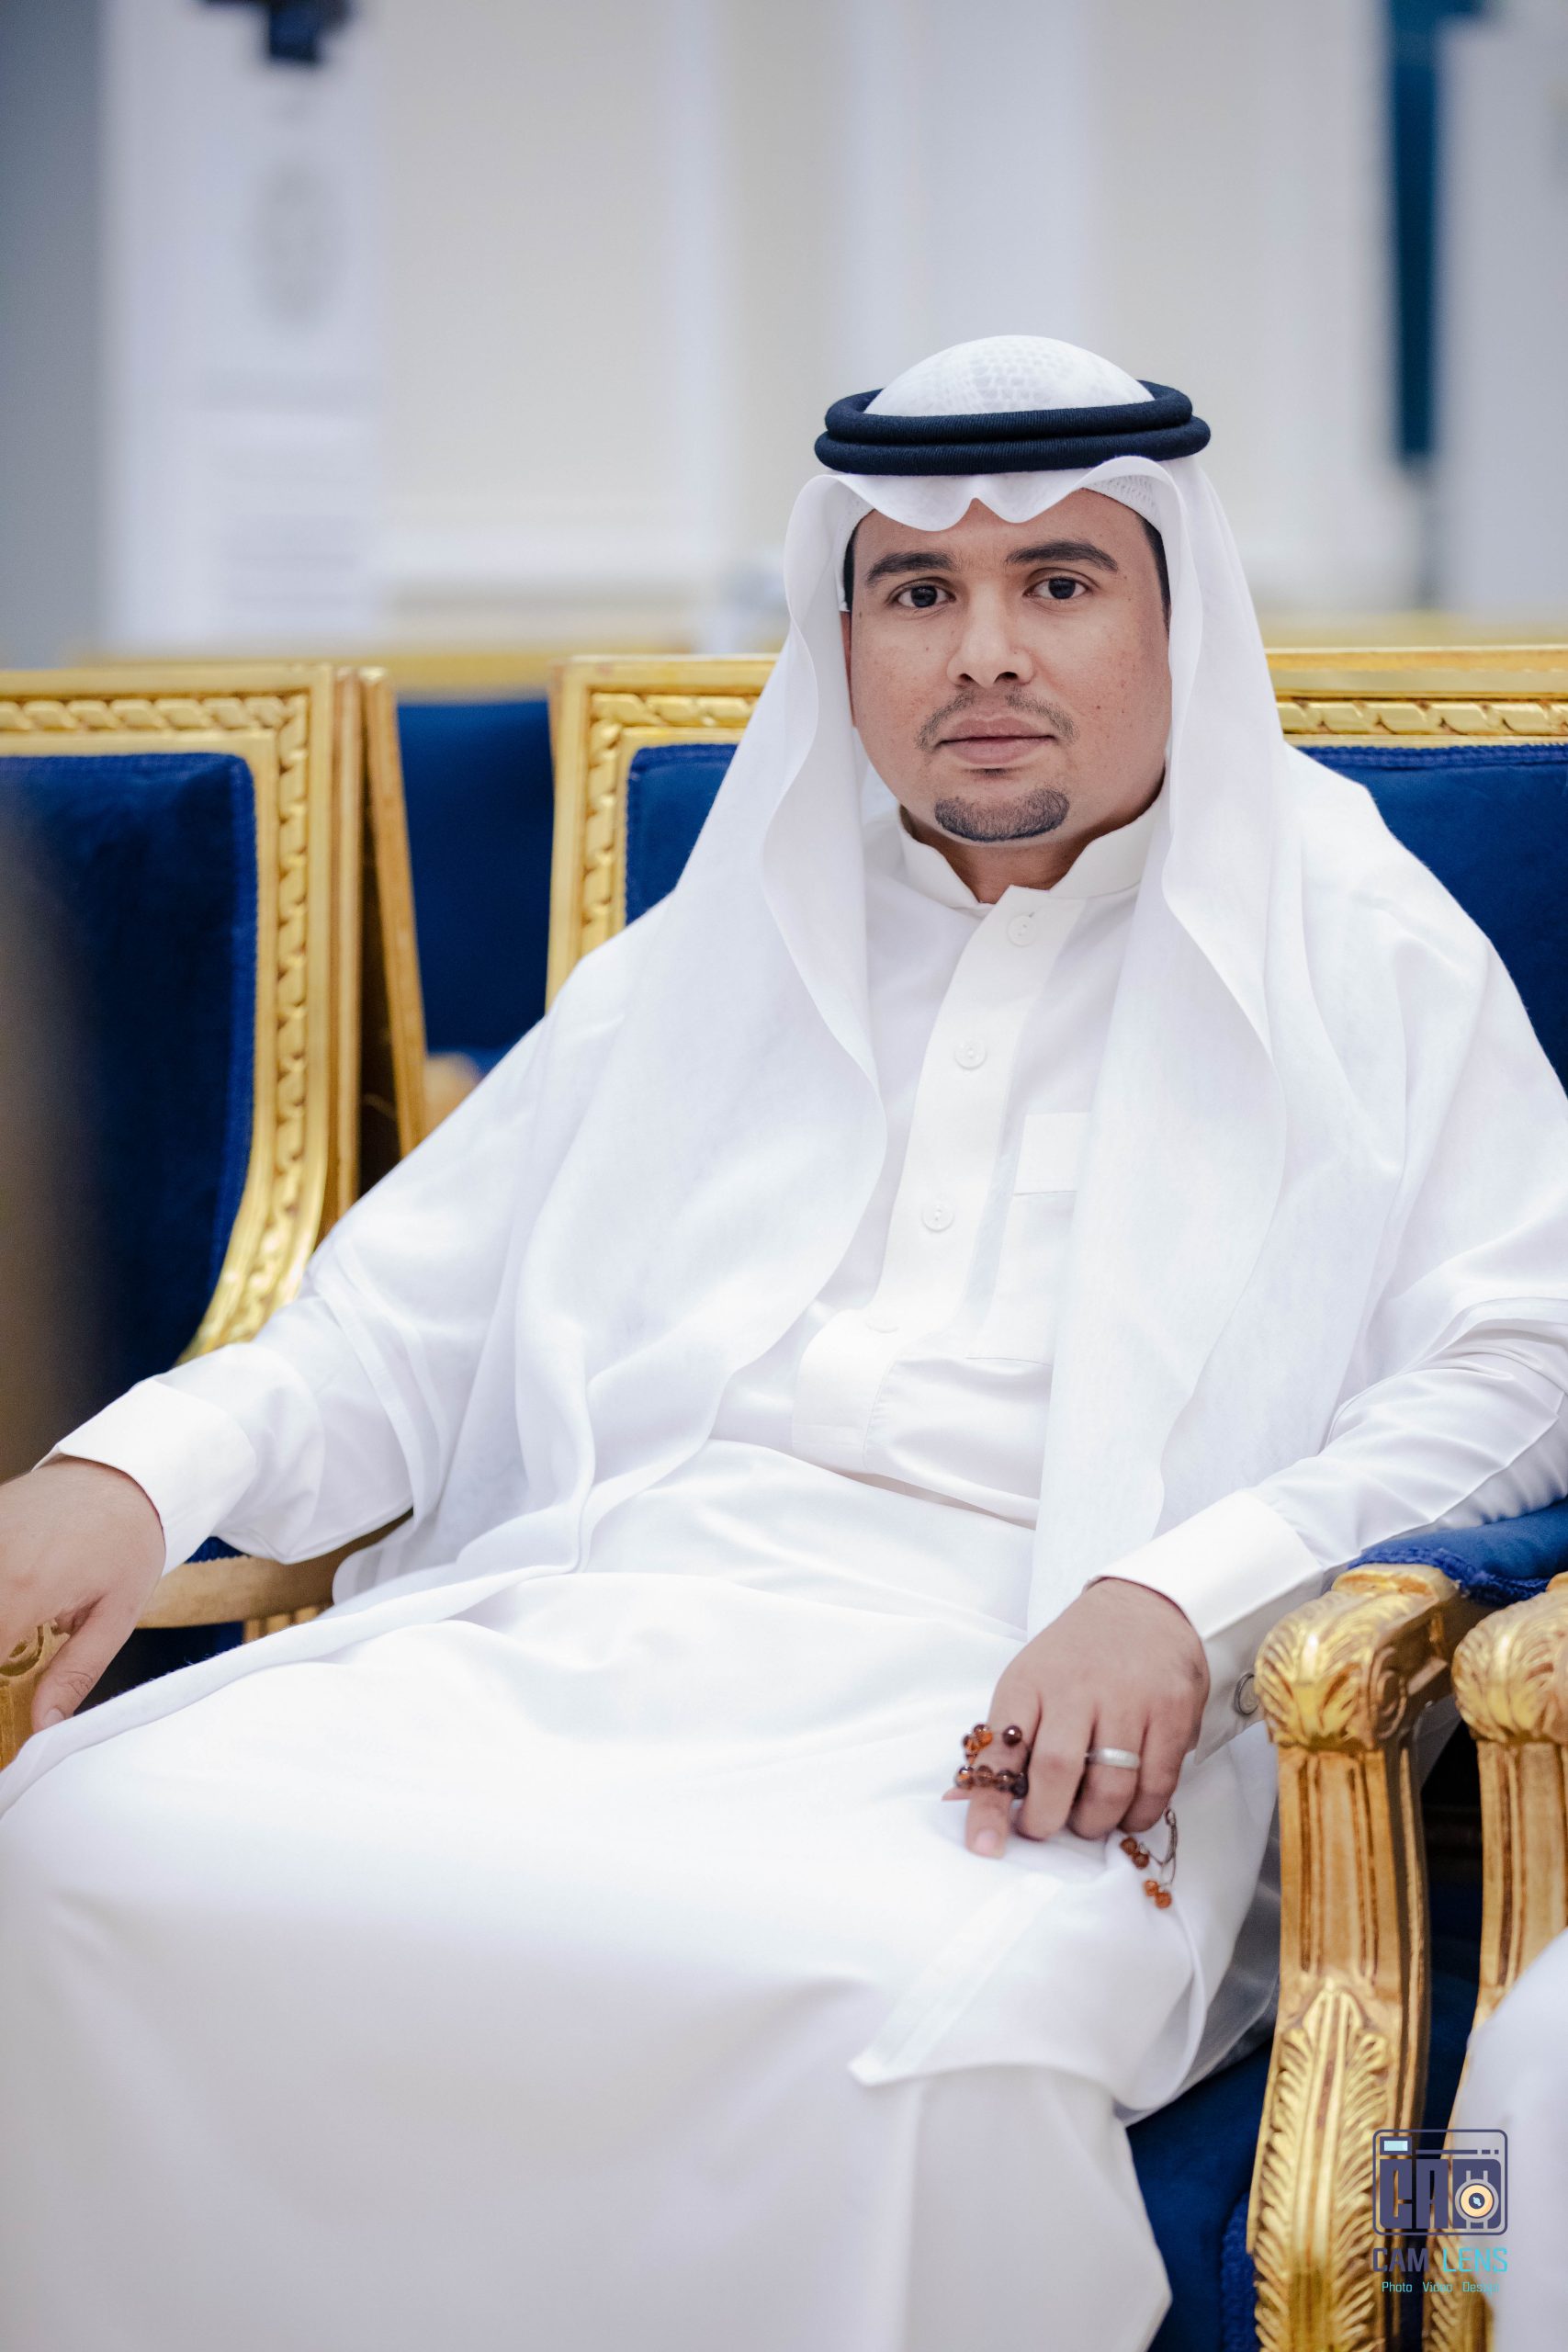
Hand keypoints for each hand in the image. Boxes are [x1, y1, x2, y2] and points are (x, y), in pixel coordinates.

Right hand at [0, 1459, 165, 1732]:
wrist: (131, 1471)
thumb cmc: (130, 1540)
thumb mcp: (115, 1616)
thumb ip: (73, 1675)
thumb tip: (42, 1727)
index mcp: (22, 1589)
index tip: (9, 1709)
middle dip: (3, 1653)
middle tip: (20, 1657)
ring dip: (1, 1622)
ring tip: (23, 1629)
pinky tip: (20, 1599)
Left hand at [942, 1576, 1208, 1857]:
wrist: (1143, 1606)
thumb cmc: (1075, 1657)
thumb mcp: (1029, 1681)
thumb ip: (1007, 1742)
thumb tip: (967, 1802)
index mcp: (1028, 1682)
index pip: (1000, 1751)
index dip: (989, 1805)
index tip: (985, 1846)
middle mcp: (1077, 1688)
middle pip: (1057, 1772)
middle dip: (1048, 1820)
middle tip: (1045, 1828)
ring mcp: (1129, 1699)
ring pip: (1111, 1787)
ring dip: (1096, 1822)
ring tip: (1088, 1819)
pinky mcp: (1172, 1712)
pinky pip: (1157, 1784)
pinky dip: (1140, 1813)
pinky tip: (1128, 1811)